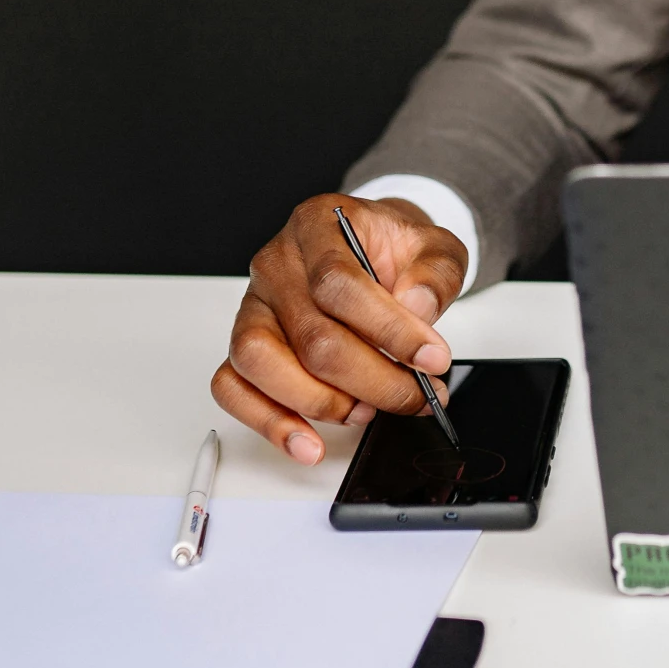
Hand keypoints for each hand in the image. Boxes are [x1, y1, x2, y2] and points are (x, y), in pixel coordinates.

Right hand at [211, 193, 470, 464]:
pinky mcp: (244, 344)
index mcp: (318, 225)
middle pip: (310, 335)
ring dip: (320, 402)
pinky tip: (308, 442)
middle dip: (372, 380)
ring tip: (366, 412)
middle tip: (415, 397)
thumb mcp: (434, 247)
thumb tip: (417, 308)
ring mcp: (254, 306)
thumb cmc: (395, 250)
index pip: (339, 282)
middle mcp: (277, 264)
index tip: (433, 359)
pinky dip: (268, 421)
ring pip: (260, 363)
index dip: (388, 328)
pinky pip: (233, 386)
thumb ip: (434, 275)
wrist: (374, 250)